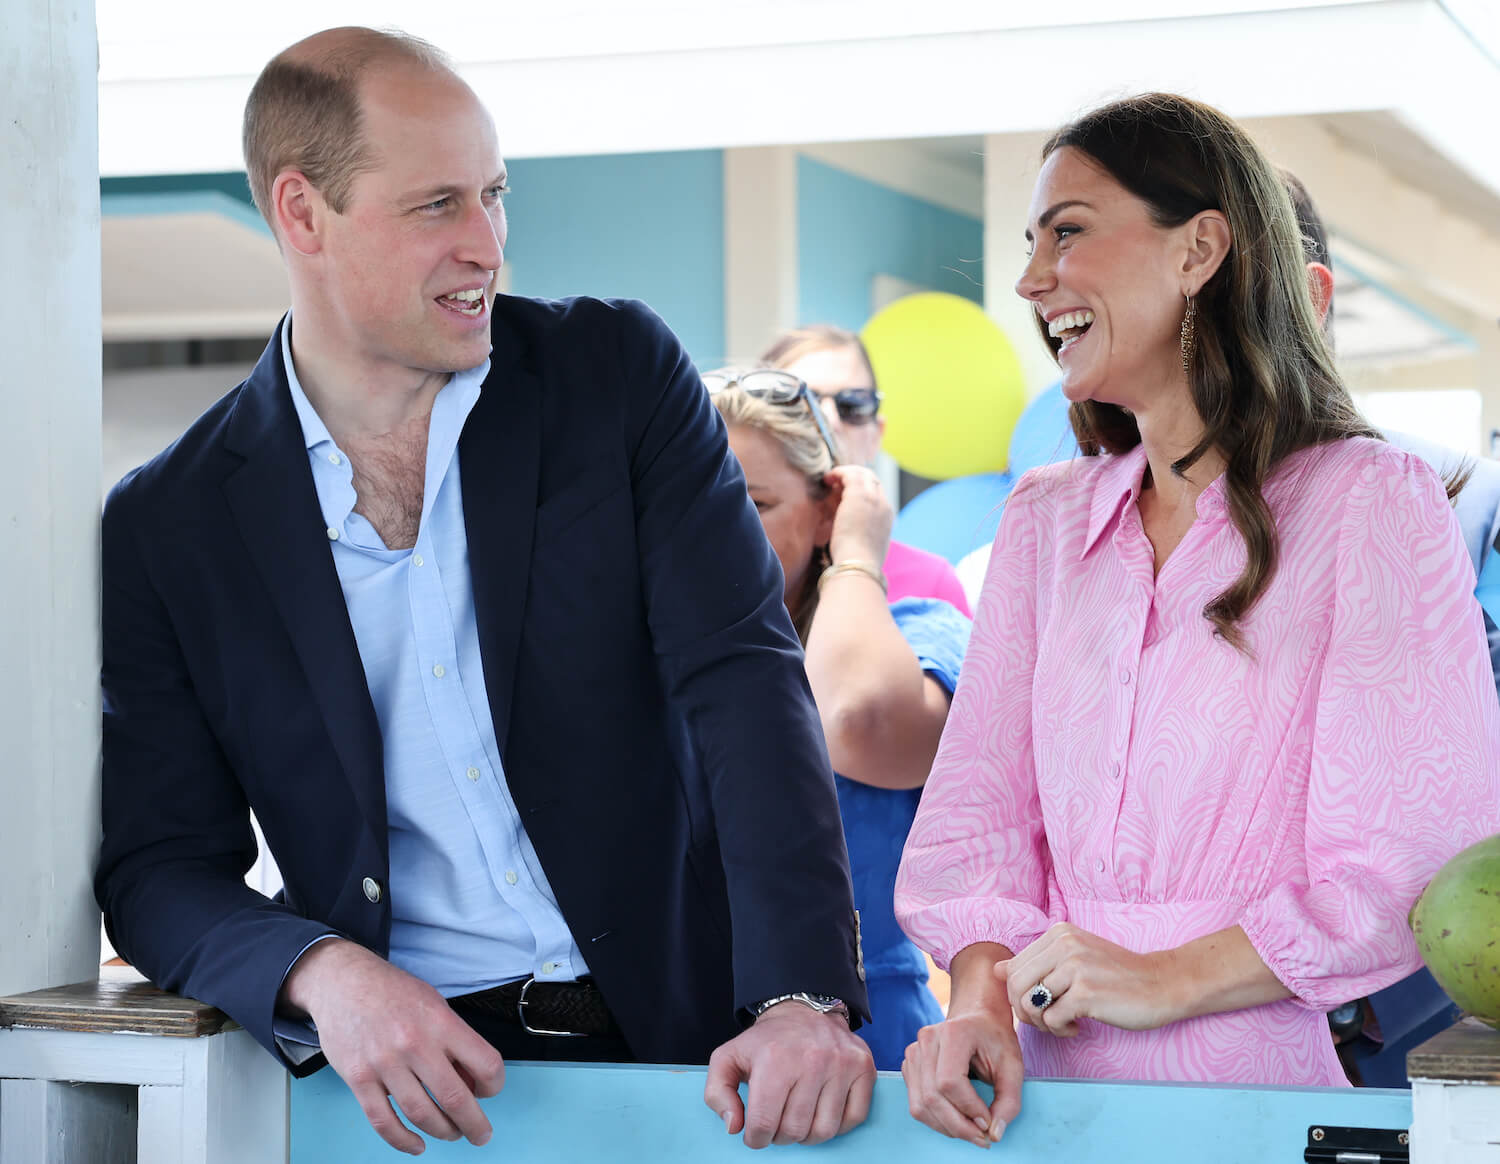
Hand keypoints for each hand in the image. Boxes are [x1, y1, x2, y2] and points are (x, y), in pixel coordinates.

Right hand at [280, 938, 505, 1155]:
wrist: (343, 981)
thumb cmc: (393, 993)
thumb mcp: (435, 1004)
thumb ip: (454, 1040)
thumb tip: (471, 1082)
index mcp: (440, 1022)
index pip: (485, 1063)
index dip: (494, 1085)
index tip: (489, 1091)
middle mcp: (414, 1043)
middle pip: (455, 1098)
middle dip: (474, 1124)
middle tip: (481, 1135)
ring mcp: (384, 1063)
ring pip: (421, 1114)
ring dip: (442, 1132)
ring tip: (451, 1134)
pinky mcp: (358, 1078)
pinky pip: (383, 1121)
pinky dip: (402, 1141)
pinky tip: (417, 1145)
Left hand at [703, 1001, 874, 1148]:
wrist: (804, 1010)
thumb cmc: (766, 1042)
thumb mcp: (728, 1058)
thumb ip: (717, 1093)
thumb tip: (734, 1126)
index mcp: (774, 1059)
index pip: (764, 1124)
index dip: (756, 1137)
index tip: (756, 1131)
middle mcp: (812, 1059)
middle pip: (795, 1131)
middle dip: (781, 1136)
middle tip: (777, 1122)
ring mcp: (842, 1064)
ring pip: (824, 1131)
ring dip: (808, 1134)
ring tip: (798, 1118)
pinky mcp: (863, 1068)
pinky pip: (853, 1119)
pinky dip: (837, 1125)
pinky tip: (821, 1111)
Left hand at [825, 465, 892, 564]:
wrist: (859, 564)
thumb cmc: (857, 563)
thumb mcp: (865, 546)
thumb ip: (862, 535)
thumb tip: (850, 532)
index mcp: (887, 517)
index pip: (877, 494)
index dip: (861, 489)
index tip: (844, 493)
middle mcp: (883, 504)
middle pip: (871, 479)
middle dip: (854, 477)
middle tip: (836, 482)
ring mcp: (873, 498)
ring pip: (862, 473)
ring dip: (845, 473)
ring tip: (829, 478)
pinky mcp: (859, 495)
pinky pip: (849, 474)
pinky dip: (838, 473)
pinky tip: (827, 478)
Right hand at [901, 997, 1022, 1147]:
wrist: (978, 1016)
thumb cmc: (995, 1039)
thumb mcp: (1013, 1066)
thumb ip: (1009, 1100)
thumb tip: (994, 1133)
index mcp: (953, 1032)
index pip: (949, 1082)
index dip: (969, 1109)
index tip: (988, 1122)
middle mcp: (927, 1039)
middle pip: (932, 1097)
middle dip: (958, 1126)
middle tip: (982, 1138)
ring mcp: (914, 1051)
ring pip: (920, 1105)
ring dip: (947, 1127)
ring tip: (971, 1131)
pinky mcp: (909, 1065)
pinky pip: (916, 1103)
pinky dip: (936, 1120)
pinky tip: (957, 1120)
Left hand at [1000, 922, 1176, 1037]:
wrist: (1163, 983)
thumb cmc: (1118, 975)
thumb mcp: (1075, 959)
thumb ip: (1036, 963)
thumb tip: (996, 970)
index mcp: (1058, 933)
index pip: (1012, 969)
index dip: (1019, 995)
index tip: (1042, 1005)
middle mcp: (1063, 944)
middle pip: (1014, 987)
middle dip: (1025, 1012)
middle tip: (1048, 1021)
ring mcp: (1075, 967)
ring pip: (1029, 1005)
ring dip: (1042, 1024)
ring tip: (1064, 1024)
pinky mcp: (1086, 993)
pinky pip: (1051, 1020)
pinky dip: (1060, 1031)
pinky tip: (1078, 1027)